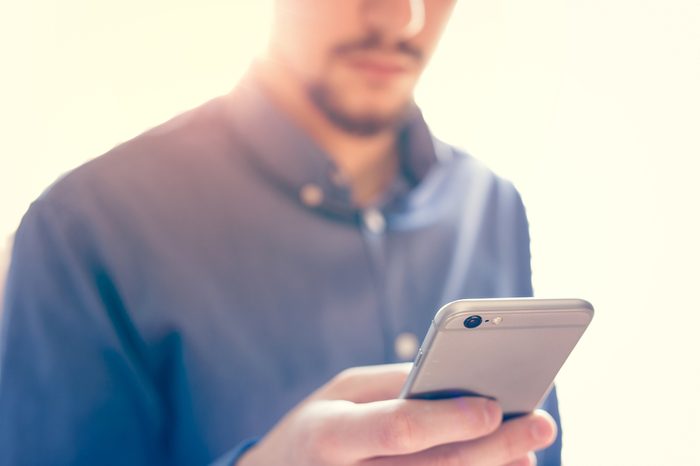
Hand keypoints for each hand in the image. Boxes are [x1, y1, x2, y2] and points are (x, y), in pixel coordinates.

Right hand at [238, 364, 555, 465]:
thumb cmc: (314, 429)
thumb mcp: (338, 394)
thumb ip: (392, 386)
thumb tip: (454, 382)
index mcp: (330, 435)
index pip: (397, 428)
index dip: (448, 419)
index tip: (494, 405)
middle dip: (495, 447)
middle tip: (541, 424)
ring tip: (528, 453)